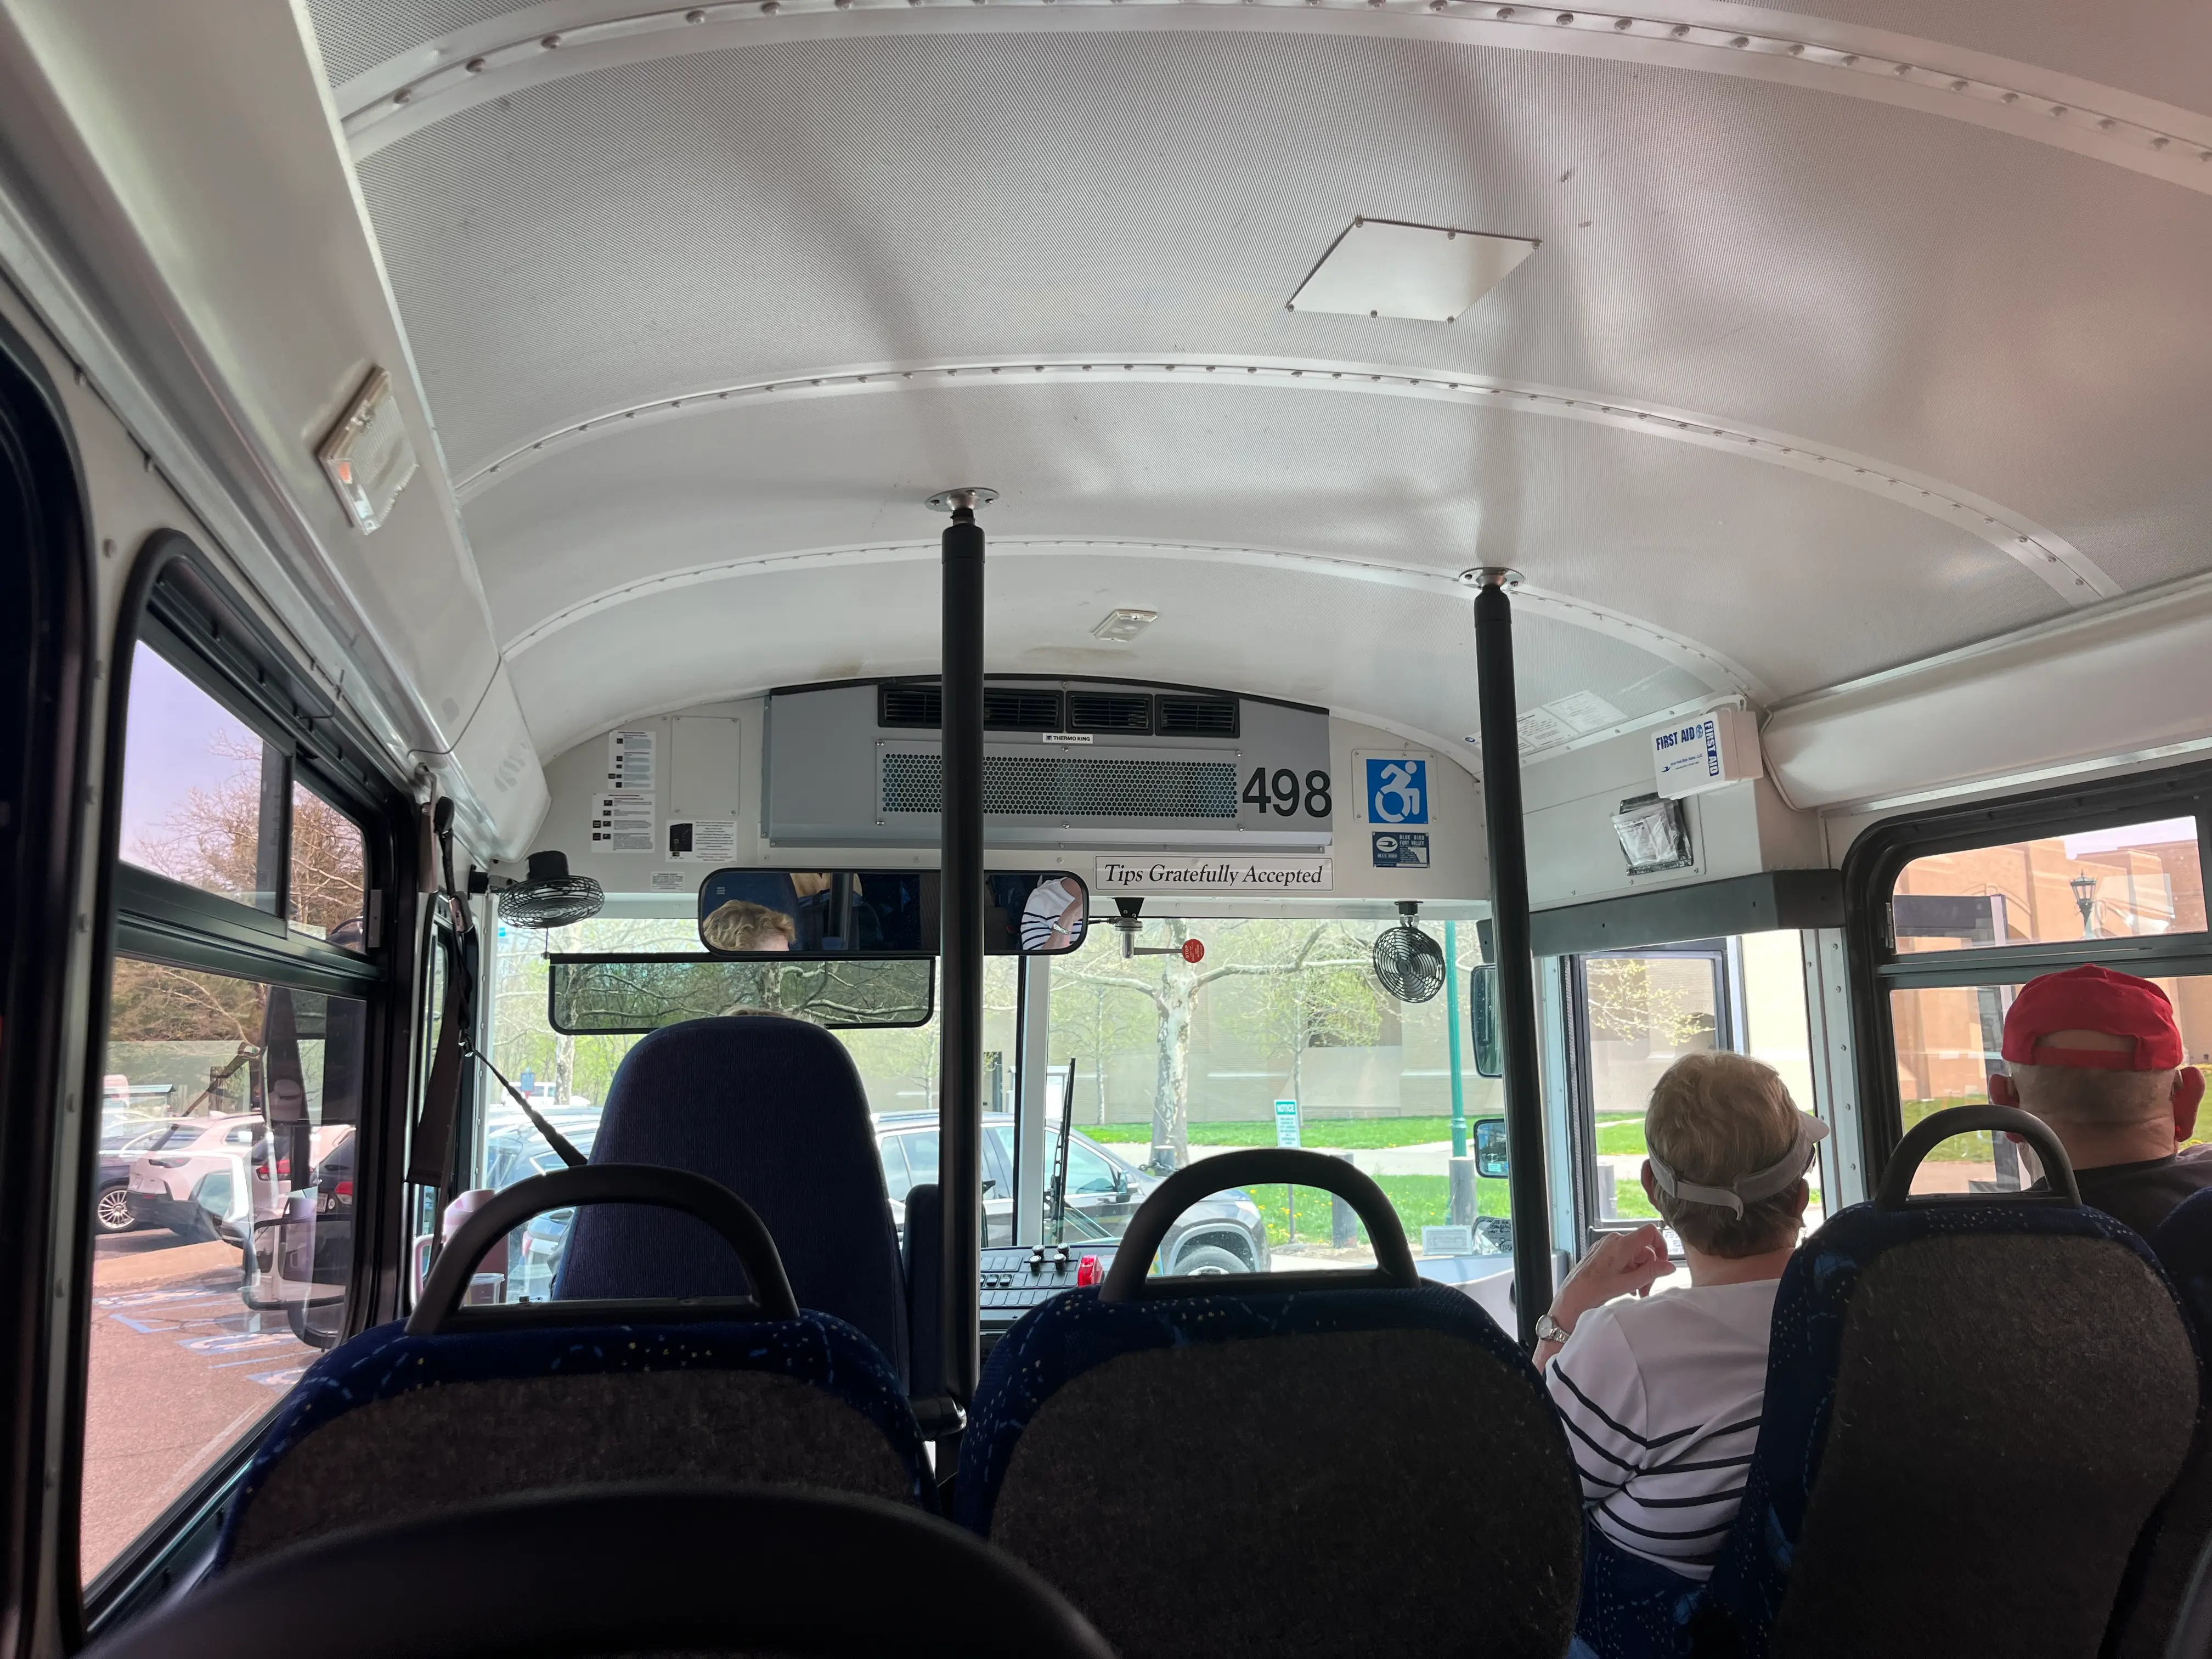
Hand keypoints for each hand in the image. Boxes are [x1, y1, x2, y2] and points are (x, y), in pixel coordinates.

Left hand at [1552, 1224, 1675, 1330]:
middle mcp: (1614, 1240)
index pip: (1650, 1232)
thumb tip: (1670, 1266)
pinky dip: (1629, 1271)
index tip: (1663, 1264)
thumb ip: (1651, 1273)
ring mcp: (1607, 1245)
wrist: (1572, 1295)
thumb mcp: (1627, 1283)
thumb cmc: (1595, 1289)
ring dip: (1639, 1273)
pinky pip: (1623, 1258)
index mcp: (1621, 1244)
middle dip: (1648, 1269)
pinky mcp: (1602, 1252)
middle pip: (1643, 1249)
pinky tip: (1628, 1287)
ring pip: (1634, 1255)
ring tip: (1637, 1292)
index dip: (1661, 1246)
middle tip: (1646, 1289)